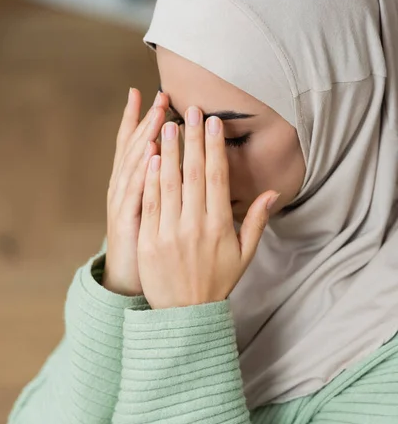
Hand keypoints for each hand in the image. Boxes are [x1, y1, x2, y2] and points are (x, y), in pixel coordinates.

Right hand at [103, 88, 168, 295]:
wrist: (128, 278)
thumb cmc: (148, 244)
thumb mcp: (154, 212)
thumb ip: (167, 187)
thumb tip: (178, 161)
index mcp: (135, 185)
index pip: (139, 146)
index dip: (146, 121)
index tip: (159, 96)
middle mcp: (125, 189)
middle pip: (135, 149)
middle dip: (148, 121)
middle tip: (160, 95)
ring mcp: (124, 205)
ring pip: (134, 166)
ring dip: (145, 139)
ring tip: (157, 115)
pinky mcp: (127, 222)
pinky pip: (135, 194)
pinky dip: (142, 173)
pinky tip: (152, 154)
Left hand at [137, 106, 279, 309]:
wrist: (185, 313)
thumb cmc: (216, 282)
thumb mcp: (244, 255)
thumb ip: (256, 222)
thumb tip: (273, 192)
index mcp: (220, 226)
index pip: (217, 177)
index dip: (214, 147)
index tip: (211, 122)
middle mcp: (196, 225)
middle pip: (194, 173)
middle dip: (192, 138)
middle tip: (190, 110)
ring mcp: (170, 232)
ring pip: (169, 183)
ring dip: (169, 151)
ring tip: (167, 123)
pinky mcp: (150, 240)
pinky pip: (150, 203)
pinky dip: (150, 178)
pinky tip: (150, 157)